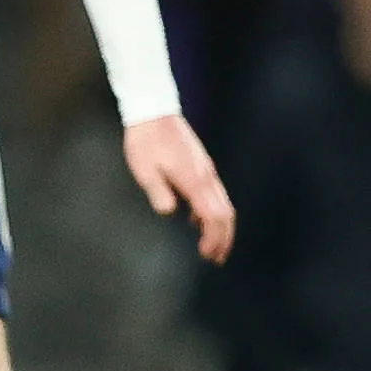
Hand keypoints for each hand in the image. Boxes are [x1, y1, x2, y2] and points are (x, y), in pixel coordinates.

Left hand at [122, 113, 234, 262]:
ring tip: (211, 246)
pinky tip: (196, 220)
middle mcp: (206, 176)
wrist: (153, 111)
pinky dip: (211, 211)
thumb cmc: (145, 141)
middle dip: (223, 238)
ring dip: (220, 227)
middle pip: (225, 213)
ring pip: (223, 204)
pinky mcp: (201, 165)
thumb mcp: (145, 169)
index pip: (214, 216)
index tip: (207, 255)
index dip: (214, 238)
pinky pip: (214, 194)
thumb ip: (159, 191)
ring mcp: (206, 170)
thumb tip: (169, 212)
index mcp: (194, 180)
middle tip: (216, 259)